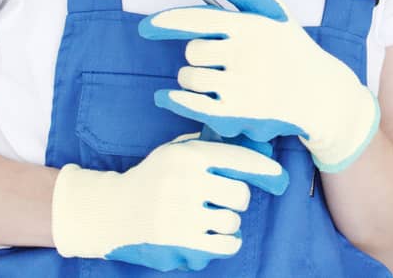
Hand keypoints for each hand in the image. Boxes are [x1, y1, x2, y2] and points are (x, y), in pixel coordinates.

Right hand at [51, 133, 287, 270]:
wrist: (113, 210)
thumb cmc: (153, 177)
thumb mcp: (175, 152)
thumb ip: (208, 148)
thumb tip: (254, 148)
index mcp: (187, 156)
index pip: (237, 159)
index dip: (264, 169)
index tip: (280, 176)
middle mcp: (184, 183)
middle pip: (239, 194)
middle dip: (238, 198)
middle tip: (226, 199)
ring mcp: (180, 214)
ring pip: (231, 221)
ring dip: (228, 222)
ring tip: (215, 218)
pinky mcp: (177, 240)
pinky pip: (223, 244)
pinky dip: (229, 242)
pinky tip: (223, 236)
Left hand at [139, 0, 380, 172]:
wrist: (318, 94)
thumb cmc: (290, 50)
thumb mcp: (273, 12)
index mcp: (252, 24)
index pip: (199, 19)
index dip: (168, 22)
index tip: (146, 27)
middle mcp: (246, 53)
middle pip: (192, 51)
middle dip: (198, 54)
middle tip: (219, 59)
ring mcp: (240, 85)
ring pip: (189, 78)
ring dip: (194, 79)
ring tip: (218, 80)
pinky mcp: (235, 114)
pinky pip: (190, 105)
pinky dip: (175, 100)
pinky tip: (166, 97)